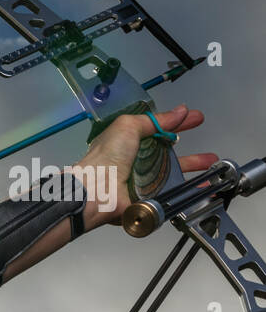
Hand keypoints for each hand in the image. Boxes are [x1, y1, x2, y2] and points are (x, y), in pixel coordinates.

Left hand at [76, 105, 219, 225]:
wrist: (98, 190)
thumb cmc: (107, 157)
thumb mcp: (129, 127)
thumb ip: (155, 120)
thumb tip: (180, 111)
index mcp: (128, 144)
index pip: (158, 132)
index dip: (178, 124)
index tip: (196, 119)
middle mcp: (135, 164)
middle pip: (168, 158)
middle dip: (191, 156)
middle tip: (209, 154)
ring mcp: (141, 183)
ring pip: (172, 177)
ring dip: (193, 173)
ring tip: (213, 168)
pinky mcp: (146, 199)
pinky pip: (170, 195)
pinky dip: (186, 192)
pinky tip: (202, 188)